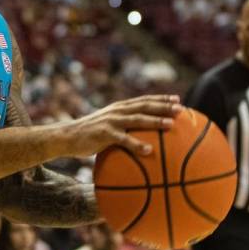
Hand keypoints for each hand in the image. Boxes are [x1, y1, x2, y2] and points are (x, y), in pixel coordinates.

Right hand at [61, 95, 181, 157]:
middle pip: (145, 106)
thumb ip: (123, 128)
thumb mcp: (107, 127)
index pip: (144, 100)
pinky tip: (149, 151)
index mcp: (120, 107)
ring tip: (171, 125)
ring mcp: (111, 121)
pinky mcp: (104, 134)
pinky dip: (137, 144)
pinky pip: (124, 139)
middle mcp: (117, 111)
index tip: (178, 100)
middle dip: (164, 106)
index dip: (161, 99)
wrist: (67, 137)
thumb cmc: (90, 135)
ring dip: (155, 121)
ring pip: (137, 119)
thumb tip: (141, 140)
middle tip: (181, 109)